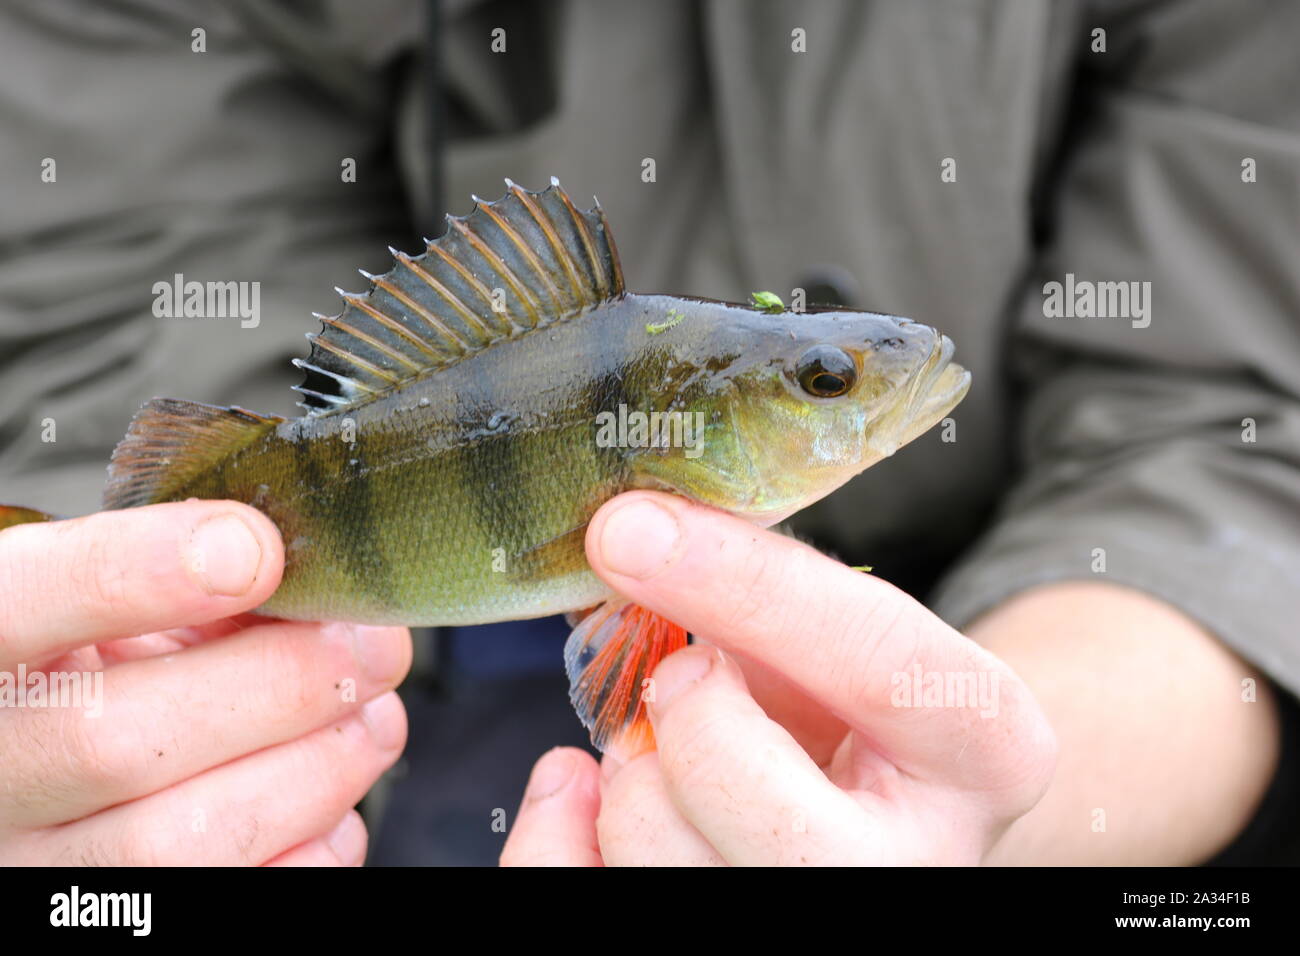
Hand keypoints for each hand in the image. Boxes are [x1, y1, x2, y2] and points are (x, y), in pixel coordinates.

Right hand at [0, 500, 410, 865]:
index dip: (132, 573)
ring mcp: (37, 876)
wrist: (73, 790)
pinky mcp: (124, 934)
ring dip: (320, 768)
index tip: (252, 551)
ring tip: (372, 717)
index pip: (16, 604)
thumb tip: (304, 585)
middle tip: (371, 646)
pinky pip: (249, 896)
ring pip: (186, 842)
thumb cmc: (109, 677)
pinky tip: (328, 796)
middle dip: (283, 684)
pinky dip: (317, 842)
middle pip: (119, 743)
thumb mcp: (116, 610)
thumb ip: (182, 586)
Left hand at [502, 491, 1055, 865]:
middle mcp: (918, 868)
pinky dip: (559, 830)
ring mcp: (828, 918)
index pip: (875, 660)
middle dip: (683, 712)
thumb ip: (760, 596)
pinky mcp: (727, 950)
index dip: (743, 585)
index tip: (631, 528)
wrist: (884, 808)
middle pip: (753, 801)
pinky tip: (584, 788)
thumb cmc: (855, 712)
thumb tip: (630, 540)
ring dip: (630, 773)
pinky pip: (587, 892)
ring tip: (667, 748)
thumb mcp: (846, 635)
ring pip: (659, 856)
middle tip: (685, 675)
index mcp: (985, 753)